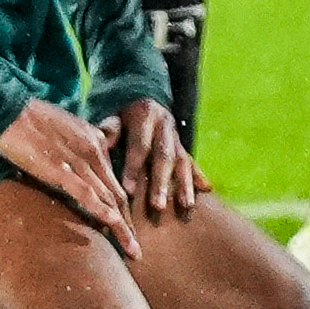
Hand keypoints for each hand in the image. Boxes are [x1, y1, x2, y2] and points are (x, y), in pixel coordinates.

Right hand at [0, 95, 138, 255]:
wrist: (11, 111)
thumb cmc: (34, 119)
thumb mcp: (69, 127)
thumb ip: (85, 143)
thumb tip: (92, 158)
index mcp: (96, 142)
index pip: (115, 181)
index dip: (123, 207)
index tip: (129, 227)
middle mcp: (94, 152)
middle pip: (118, 194)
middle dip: (129, 224)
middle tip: (137, 250)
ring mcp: (79, 162)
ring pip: (108, 198)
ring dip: (122, 227)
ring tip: (132, 250)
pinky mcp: (60, 171)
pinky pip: (86, 194)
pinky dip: (101, 211)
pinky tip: (113, 226)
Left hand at [102, 96, 198, 219]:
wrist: (141, 102)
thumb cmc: (120, 119)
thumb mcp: (112, 118)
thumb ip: (109, 131)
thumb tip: (103, 144)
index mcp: (145, 116)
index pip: (140, 144)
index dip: (134, 168)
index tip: (128, 191)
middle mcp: (165, 125)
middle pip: (164, 156)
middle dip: (161, 183)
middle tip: (157, 206)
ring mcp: (176, 136)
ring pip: (182, 161)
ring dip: (184, 185)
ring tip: (186, 205)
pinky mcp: (183, 146)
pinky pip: (192, 162)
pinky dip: (198, 176)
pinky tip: (206, 190)